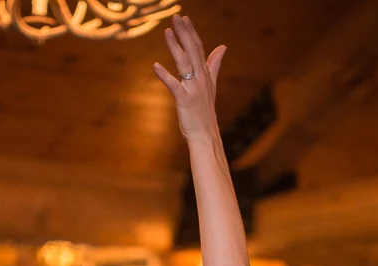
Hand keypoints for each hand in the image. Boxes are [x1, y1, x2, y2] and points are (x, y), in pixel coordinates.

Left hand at [154, 16, 225, 144]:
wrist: (206, 135)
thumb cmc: (204, 111)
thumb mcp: (211, 85)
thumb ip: (214, 65)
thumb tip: (222, 47)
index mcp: (205, 74)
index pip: (199, 48)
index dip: (191, 32)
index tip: (185, 18)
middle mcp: (200, 78)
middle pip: (192, 51)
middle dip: (184, 33)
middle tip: (177, 17)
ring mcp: (193, 89)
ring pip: (184, 63)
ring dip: (175, 47)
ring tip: (167, 32)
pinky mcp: (184, 100)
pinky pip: (174, 85)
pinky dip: (164, 75)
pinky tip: (155, 66)